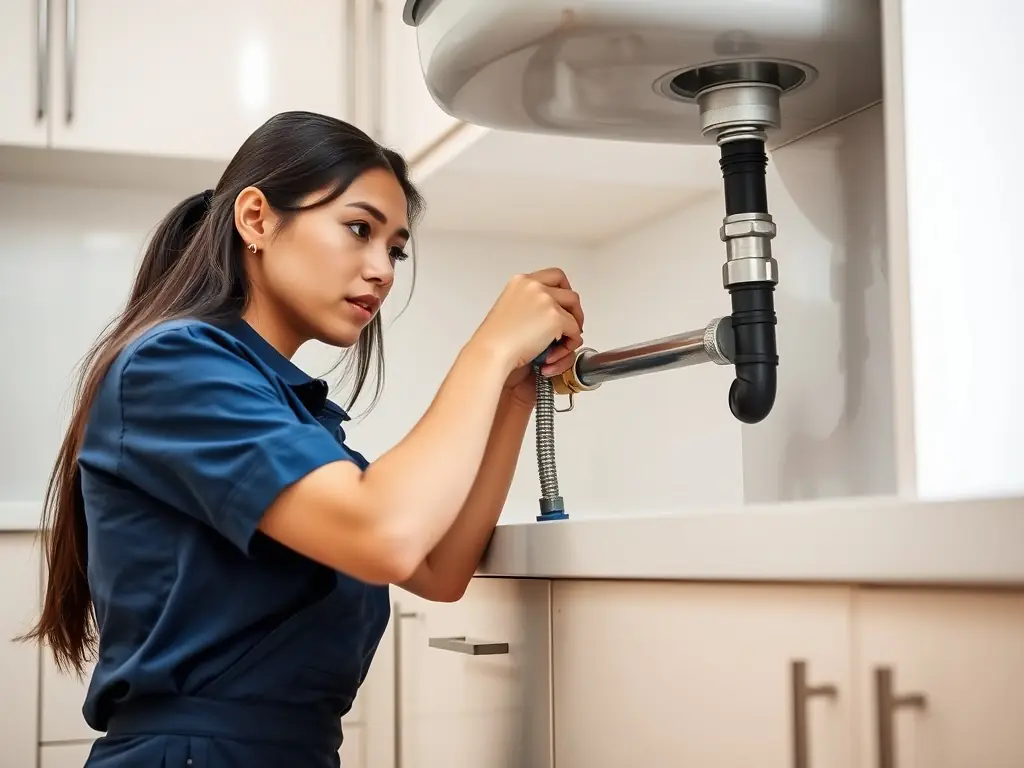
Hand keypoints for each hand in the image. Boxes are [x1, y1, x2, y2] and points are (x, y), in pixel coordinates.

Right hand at [474, 268, 583, 407]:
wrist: (492, 351)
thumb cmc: (494, 339)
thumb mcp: (509, 310)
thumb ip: (528, 305)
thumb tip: (545, 314)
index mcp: (520, 282)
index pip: (553, 276)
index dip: (563, 290)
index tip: (564, 305)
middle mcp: (534, 286)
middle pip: (568, 290)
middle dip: (573, 308)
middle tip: (571, 325)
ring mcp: (546, 300)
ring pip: (574, 307)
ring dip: (575, 324)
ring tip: (564, 341)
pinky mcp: (555, 317)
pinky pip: (575, 329)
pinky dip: (570, 342)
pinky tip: (555, 353)